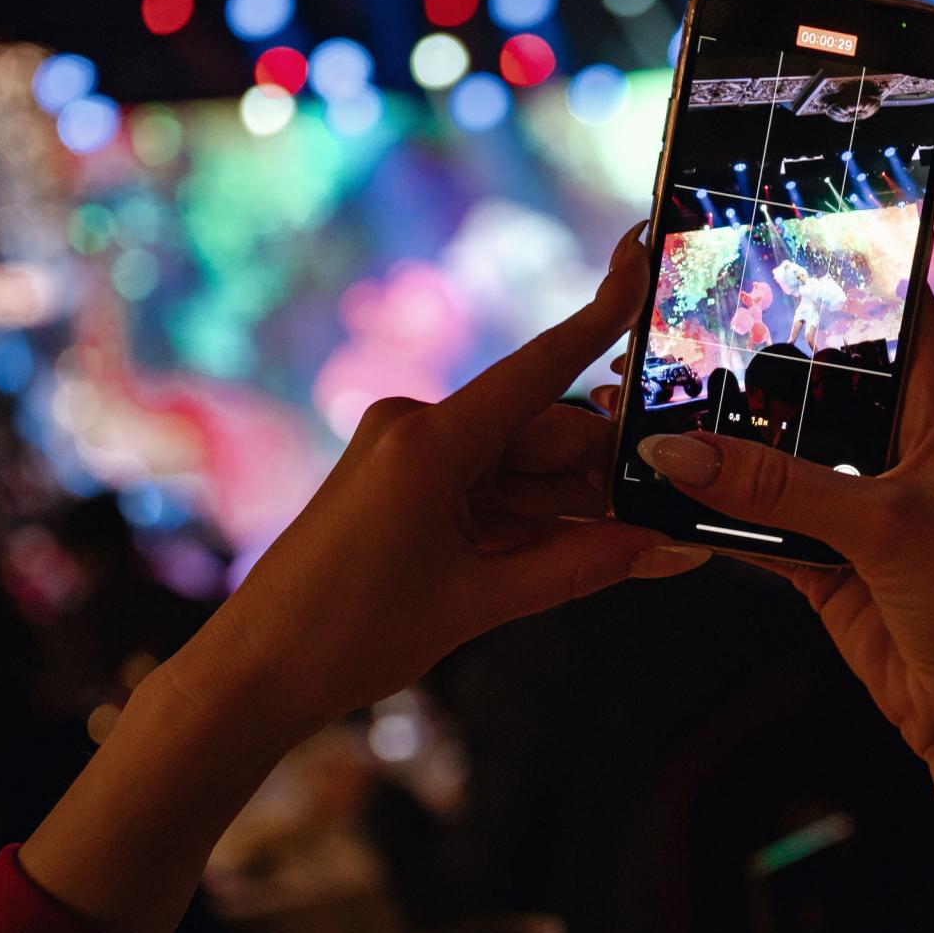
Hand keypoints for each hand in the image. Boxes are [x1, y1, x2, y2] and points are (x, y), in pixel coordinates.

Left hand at [169, 221, 705, 736]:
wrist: (255, 674)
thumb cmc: (348, 636)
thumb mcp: (480, 602)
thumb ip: (582, 566)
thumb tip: (672, 547)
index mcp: (430, 441)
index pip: (541, 367)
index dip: (601, 315)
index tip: (641, 258)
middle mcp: (417, 430)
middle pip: (543, 431)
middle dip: (607, 471)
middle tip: (678, 506)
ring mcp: (407, 454)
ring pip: (520, 466)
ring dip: (571, 502)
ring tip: (640, 539)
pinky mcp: (402, 483)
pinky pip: (487, 487)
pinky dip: (531, 516)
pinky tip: (578, 547)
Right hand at [600, 288, 933, 760]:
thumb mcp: (881, 527)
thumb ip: (776, 487)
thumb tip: (678, 450)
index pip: (892, 310)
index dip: (840, 268)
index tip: (771, 233)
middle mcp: (893, 444)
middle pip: (812, 381)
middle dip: (748, 359)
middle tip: (673, 324)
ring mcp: (854, 502)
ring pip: (773, 453)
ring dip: (720, 439)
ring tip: (648, 402)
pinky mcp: (822, 558)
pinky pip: (755, 520)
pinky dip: (712, 511)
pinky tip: (660, 487)